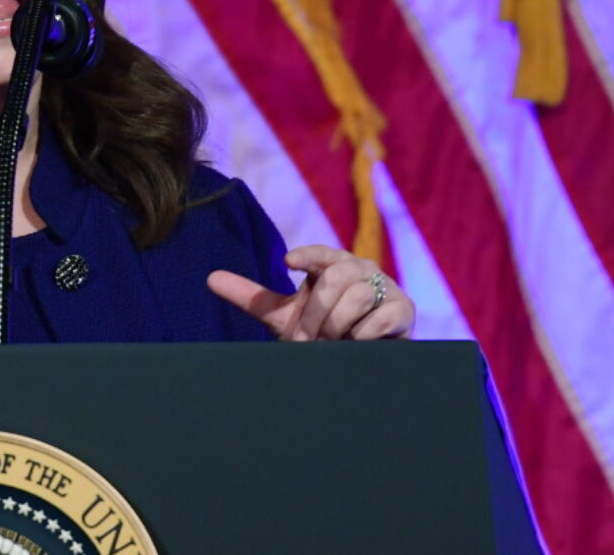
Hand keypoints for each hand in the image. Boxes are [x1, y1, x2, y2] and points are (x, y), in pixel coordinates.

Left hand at [207, 244, 414, 340]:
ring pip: (357, 295)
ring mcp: (384, 288)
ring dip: (337, 326)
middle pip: (335, 277)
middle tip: (306, 339)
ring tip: (331, 343)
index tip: (287, 262)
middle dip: (316, 313)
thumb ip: (252, 297)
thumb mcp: (285, 315)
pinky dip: (363, 334)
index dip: (308, 254)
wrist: (359, 361)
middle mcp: (359, 269)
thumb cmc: (321, 330)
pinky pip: (382, 317)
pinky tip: (355, 344)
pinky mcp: (403, 311)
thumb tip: (210, 278)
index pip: (321, 252)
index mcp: (331, 265)